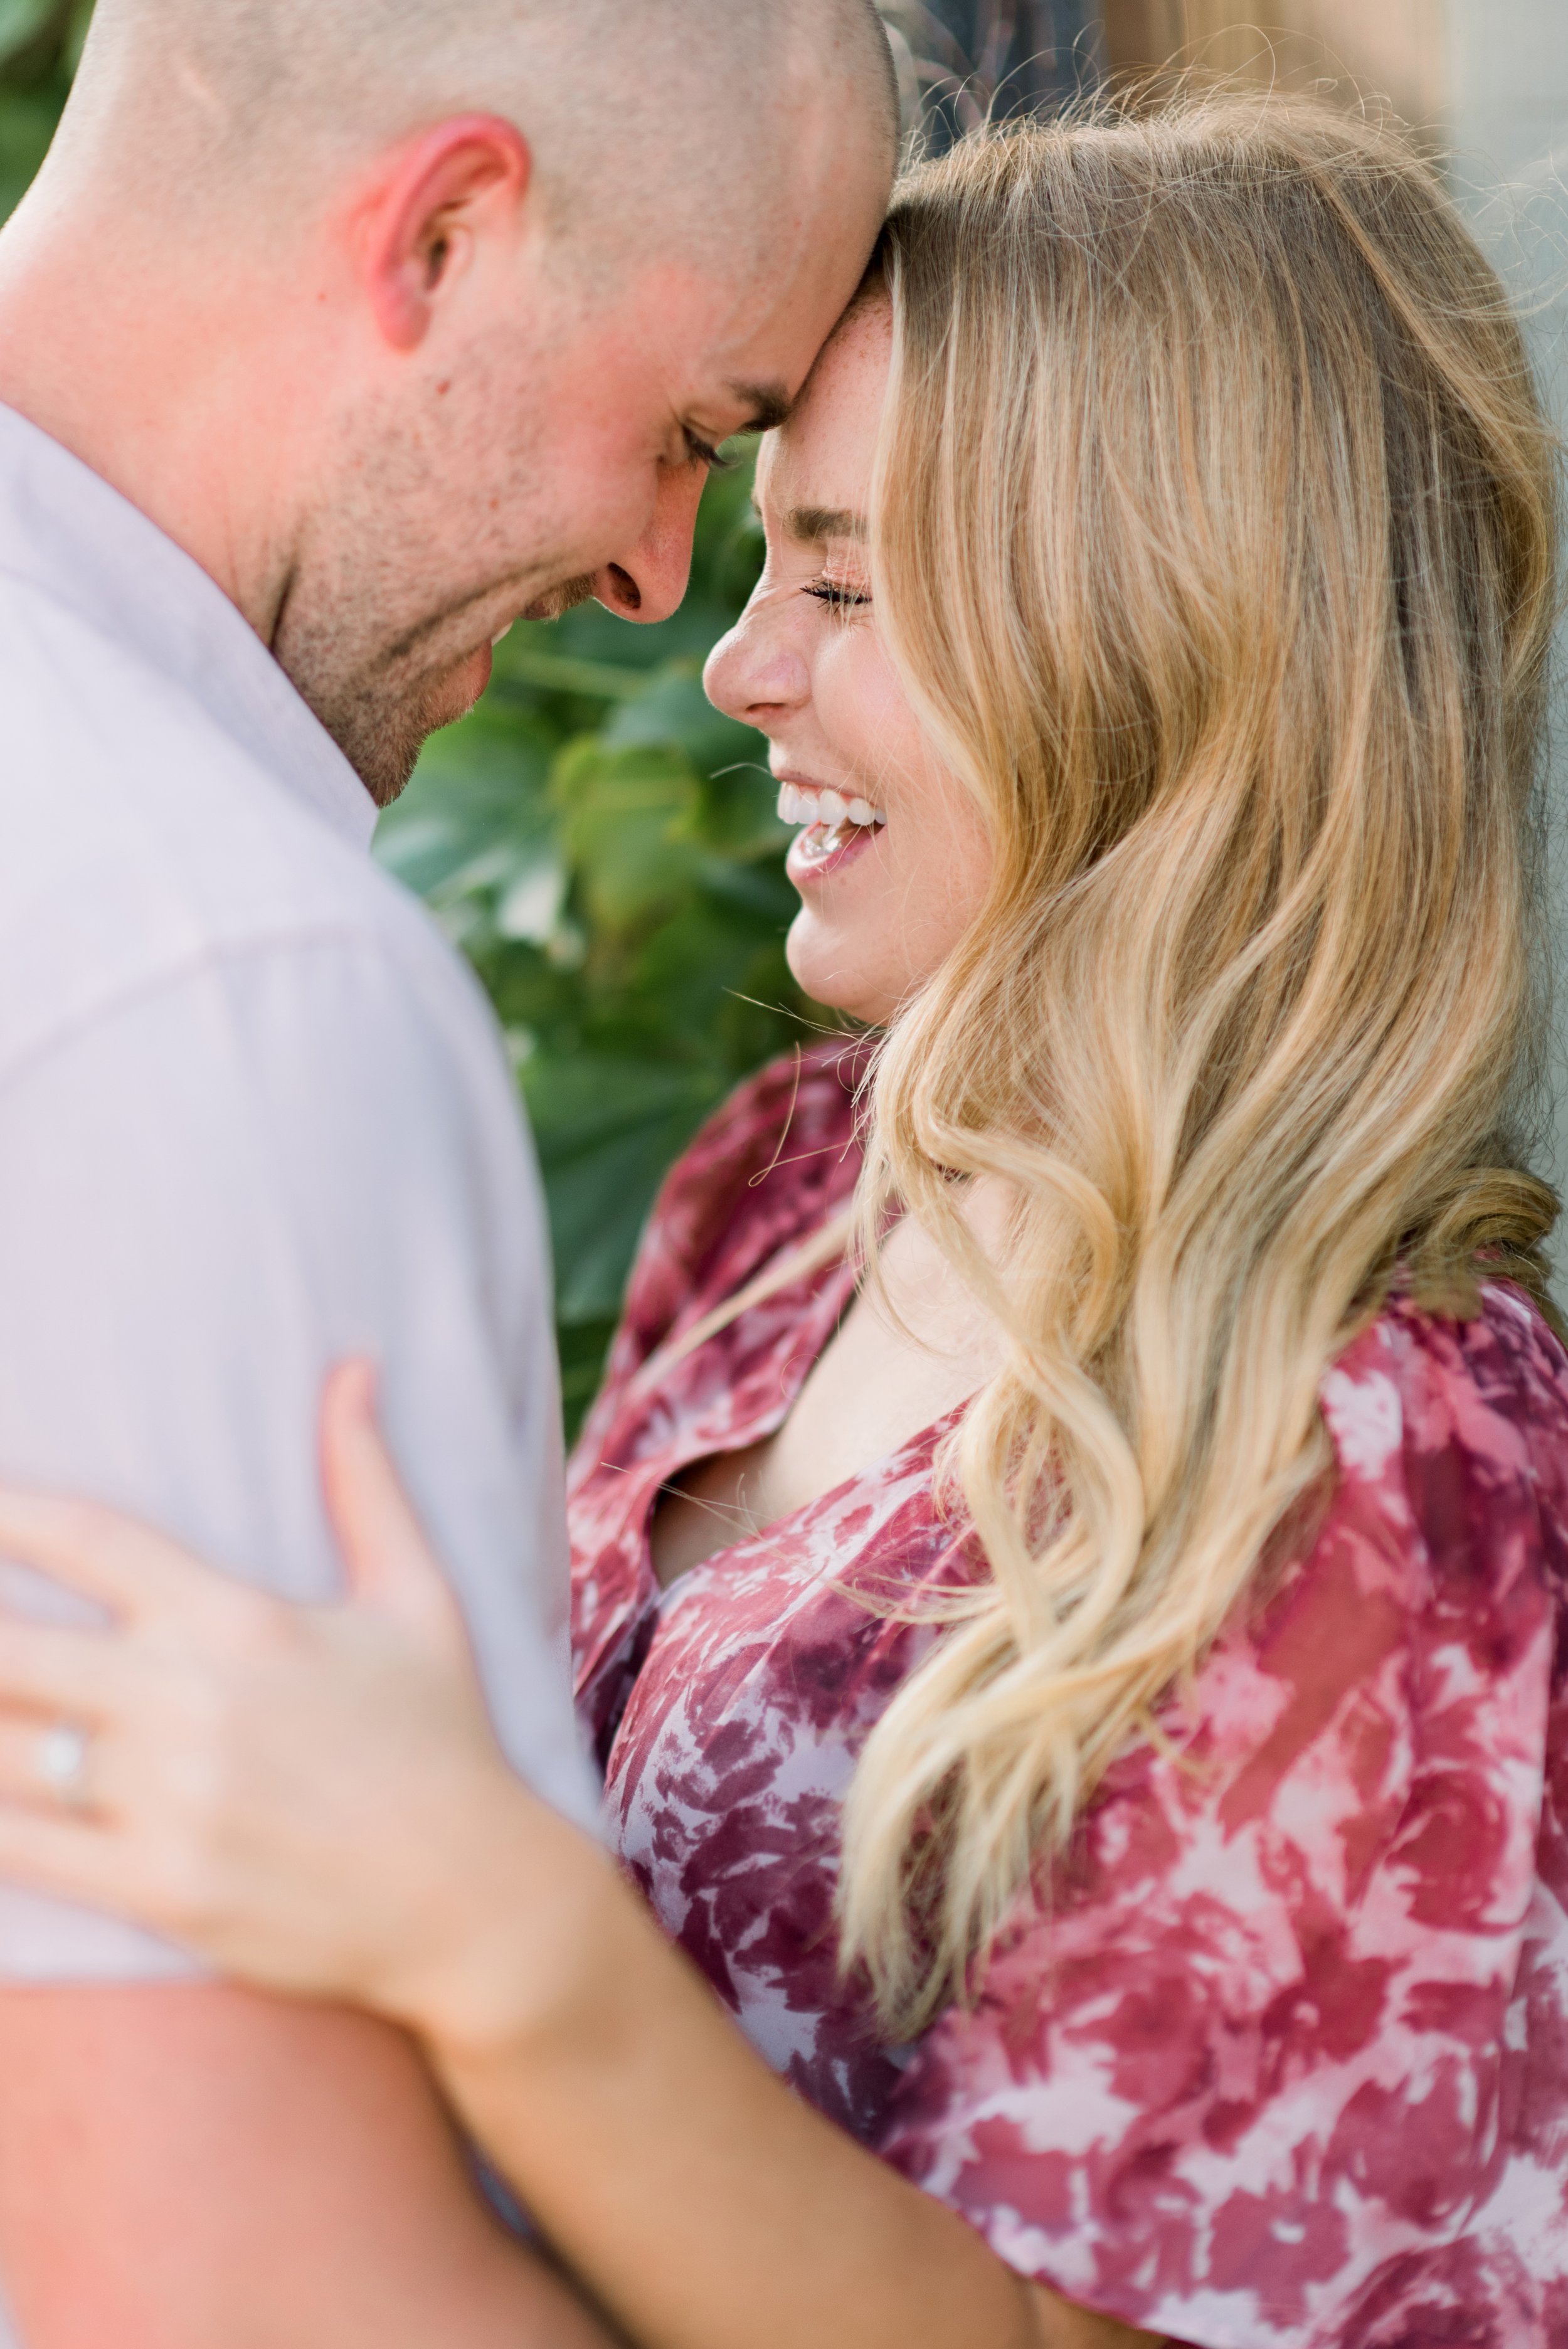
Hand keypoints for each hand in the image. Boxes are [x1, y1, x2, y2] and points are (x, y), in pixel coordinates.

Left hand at [0, 1364, 604, 2041]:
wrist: (476, 1901)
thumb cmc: (442, 1738)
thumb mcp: (417, 1597)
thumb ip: (364, 1479)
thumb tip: (353, 1365)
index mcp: (238, 1621)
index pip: (83, 1538)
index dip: (0, 1512)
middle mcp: (190, 1703)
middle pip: (6, 1647)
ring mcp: (167, 1802)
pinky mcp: (156, 1890)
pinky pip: (15, 1849)